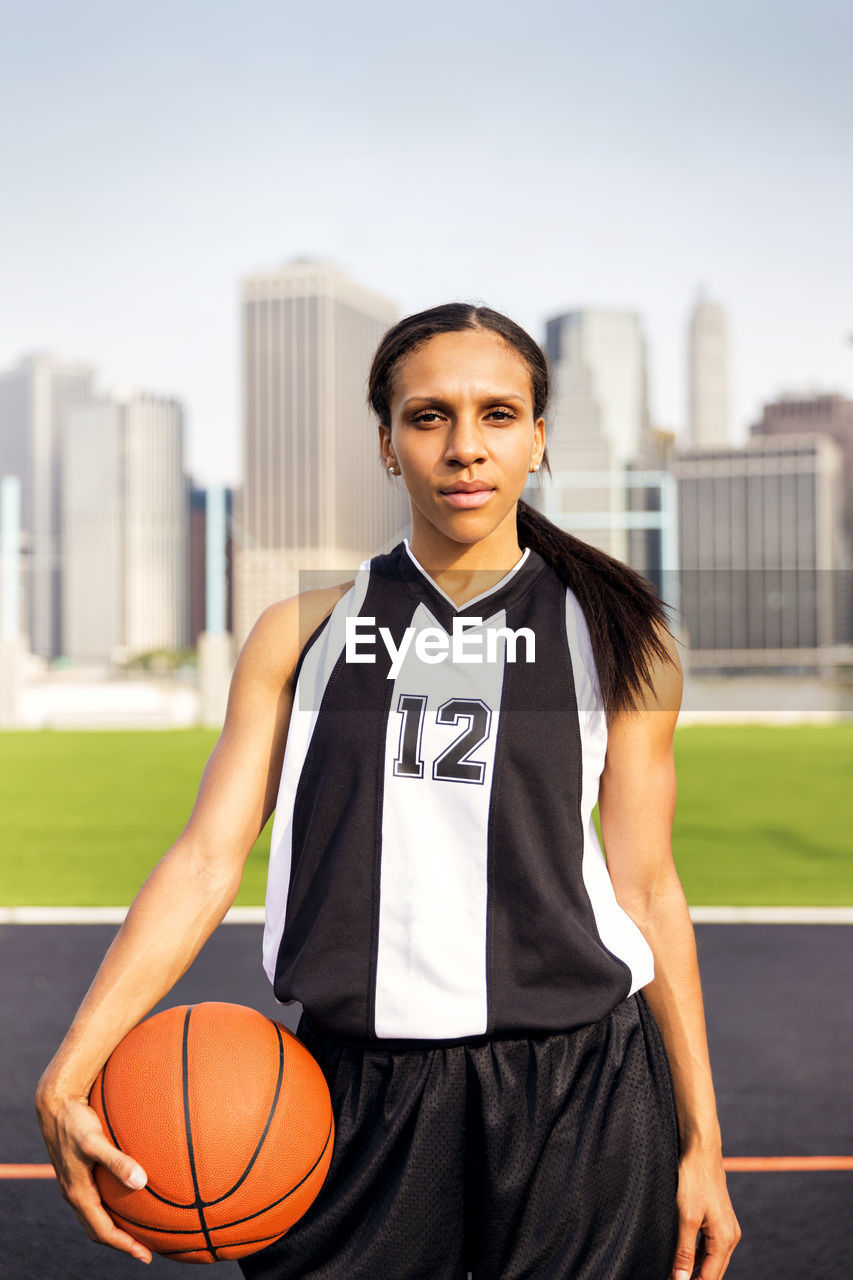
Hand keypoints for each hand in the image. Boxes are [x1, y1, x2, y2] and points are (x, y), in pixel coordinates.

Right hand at [35, 1086, 152, 1264]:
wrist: (56, 1105)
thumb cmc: (76, 1122)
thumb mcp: (96, 1142)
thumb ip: (118, 1161)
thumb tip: (141, 1181)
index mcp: (78, 1194)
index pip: (102, 1231)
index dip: (124, 1246)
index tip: (145, 1255)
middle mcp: (75, 1194)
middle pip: (98, 1230)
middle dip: (121, 1243)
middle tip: (145, 1250)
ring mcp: (75, 1184)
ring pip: (96, 1216)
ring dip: (116, 1227)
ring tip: (139, 1230)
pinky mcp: (79, 1173)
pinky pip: (96, 1200)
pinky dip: (112, 1209)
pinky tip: (128, 1197)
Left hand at [670, 1146, 740, 1279]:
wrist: (701, 1149)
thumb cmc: (694, 1179)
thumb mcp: (685, 1217)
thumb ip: (684, 1251)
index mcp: (725, 1239)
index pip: (710, 1278)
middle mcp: (730, 1236)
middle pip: (713, 1271)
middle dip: (695, 1279)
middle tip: (671, 1279)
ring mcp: (725, 1227)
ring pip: (710, 1259)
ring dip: (695, 1269)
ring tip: (674, 1274)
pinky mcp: (717, 1219)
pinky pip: (708, 1245)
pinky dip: (696, 1255)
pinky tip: (682, 1257)